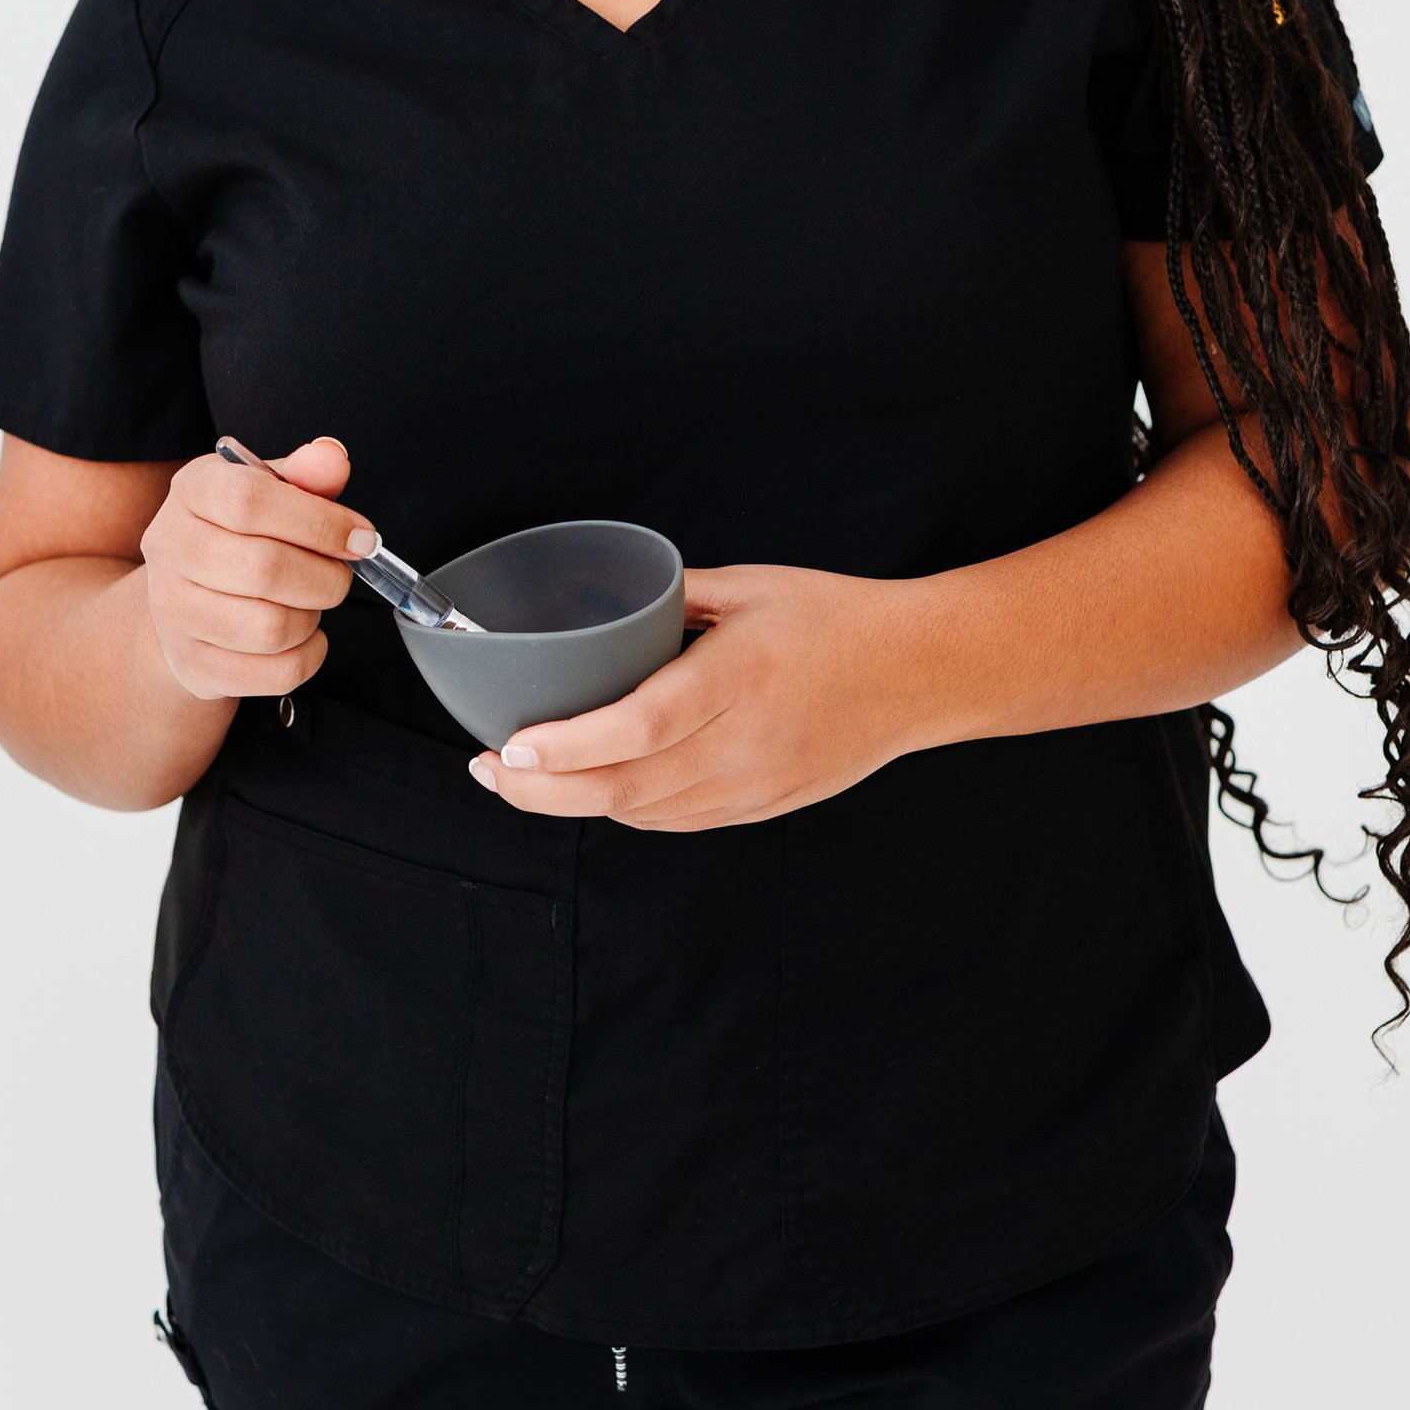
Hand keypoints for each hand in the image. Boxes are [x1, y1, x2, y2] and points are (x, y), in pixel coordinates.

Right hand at [139, 435, 371, 702]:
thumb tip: (331, 460)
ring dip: (312, 617)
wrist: (188, 597)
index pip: (251, 500)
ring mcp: (174, 611)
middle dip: (326, 577)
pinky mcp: (193, 663)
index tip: (359, 537)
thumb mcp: (272, 491)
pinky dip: (308, 656)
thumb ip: (308, 474)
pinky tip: (303, 636)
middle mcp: (171, 548)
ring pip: (271, 628)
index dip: (319, 522)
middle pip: (265, 569)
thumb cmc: (240, 536)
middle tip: (339, 574)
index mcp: (193, 491)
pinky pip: (276, 673)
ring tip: (309, 602)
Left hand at [468, 564, 936, 831]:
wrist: (922, 673)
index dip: (564, 747)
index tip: (509, 745)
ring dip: (575, 805)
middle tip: (487, 772)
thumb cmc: (839, 620)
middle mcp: (746, 741)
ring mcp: (757, 784)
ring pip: (645, 815)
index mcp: (740, 676)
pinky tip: (594, 790)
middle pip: (624, 788)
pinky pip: (677, 822)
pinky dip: (625, 811)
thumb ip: (673, 599)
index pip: (636, 727)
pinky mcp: (765, 806)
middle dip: (541, 791)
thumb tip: (605, 606)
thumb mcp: (753, 587)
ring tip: (522, 783)